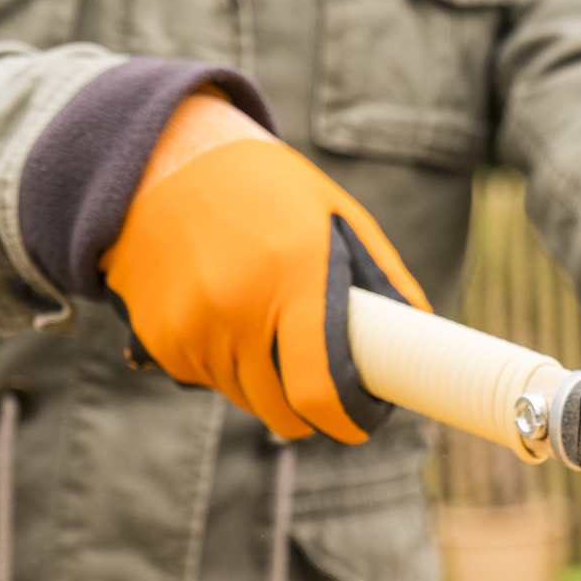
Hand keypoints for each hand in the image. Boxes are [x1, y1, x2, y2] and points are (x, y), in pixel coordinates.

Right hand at [100, 93, 427, 441]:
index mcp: (294, 276)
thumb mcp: (334, 215)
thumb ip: (382, 276)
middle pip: (280, 409)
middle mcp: (237, 306)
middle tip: (318, 383)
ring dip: (262, 385)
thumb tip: (423, 332)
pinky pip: (201, 379)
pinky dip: (219, 366)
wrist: (163, 159)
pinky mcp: (157, 336)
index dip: (345, 420)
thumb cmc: (265, 189)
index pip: (319, 390)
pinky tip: (222, 316)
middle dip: (307, 410)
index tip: (357, 422)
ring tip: (267, 329)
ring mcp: (191, 325)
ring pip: (241, 398)